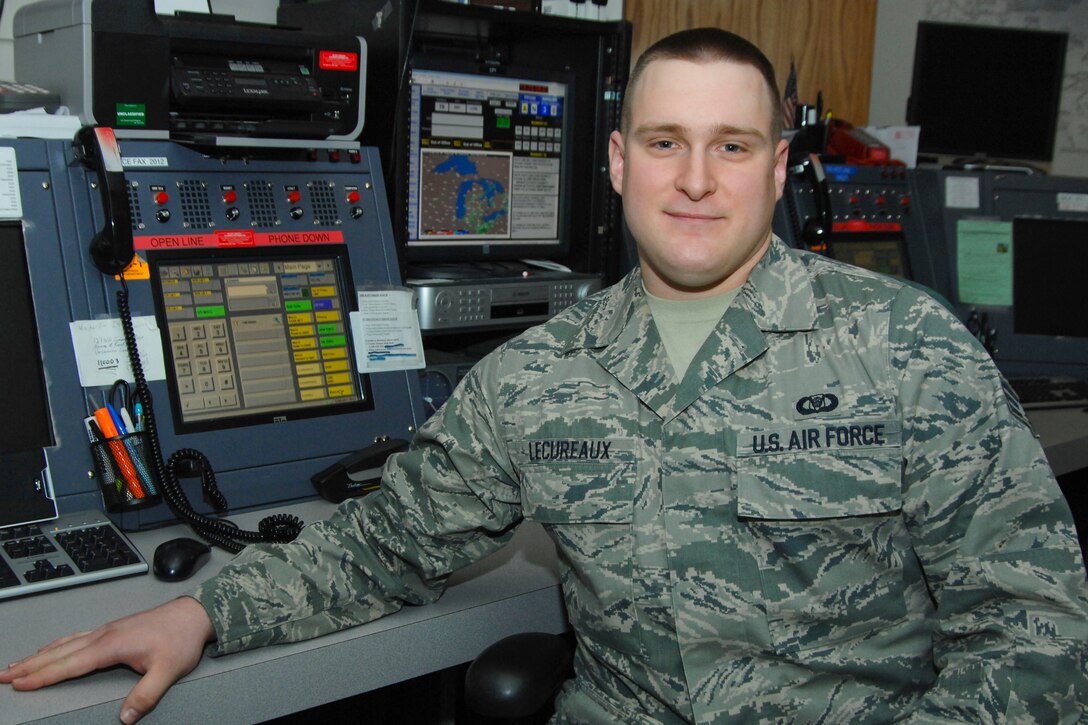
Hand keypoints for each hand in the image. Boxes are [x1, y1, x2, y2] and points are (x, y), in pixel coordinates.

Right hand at [0, 596, 214, 723]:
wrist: (194, 614)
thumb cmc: (181, 638)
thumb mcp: (168, 670)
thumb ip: (146, 695)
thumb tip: (125, 717)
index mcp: (112, 645)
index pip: (70, 664)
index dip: (43, 676)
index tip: (19, 684)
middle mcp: (104, 635)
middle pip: (59, 653)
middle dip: (29, 666)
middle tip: (3, 675)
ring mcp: (107, 630)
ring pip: (65, 643)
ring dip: (39, 655)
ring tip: (17, 665)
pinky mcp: (113, 629)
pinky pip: (76, 637)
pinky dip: (57, 645)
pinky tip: (52, 649)